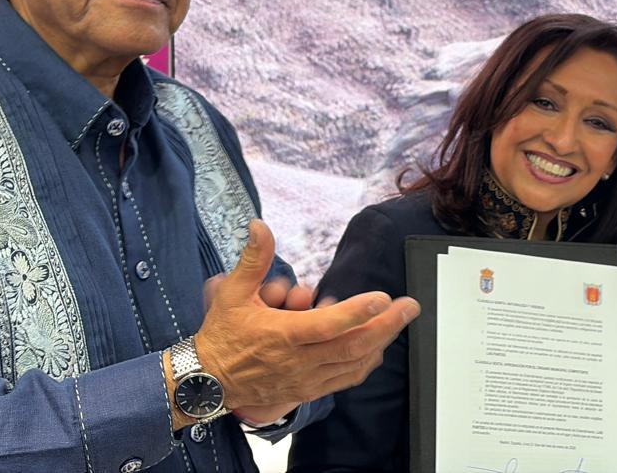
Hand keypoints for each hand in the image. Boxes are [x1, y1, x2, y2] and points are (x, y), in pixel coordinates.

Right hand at [173, 219, 419, 429]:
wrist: (206, 381)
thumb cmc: (222, 335)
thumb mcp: (232, 292)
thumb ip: (253, 259)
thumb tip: (260, 226)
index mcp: (281, 336)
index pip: (328, 325)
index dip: (358, 312)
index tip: (383, 297)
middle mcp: (298, 361)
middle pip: (352, 347)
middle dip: (387, 326)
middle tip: (410, 307)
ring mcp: (305, 380)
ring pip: (353, 365)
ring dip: (381, 343)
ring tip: (399, 321)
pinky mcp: (307, 391)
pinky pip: (344, 379)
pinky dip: (365, 364)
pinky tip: (378, 348)